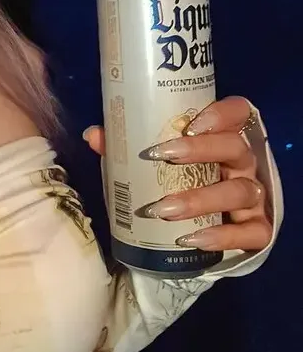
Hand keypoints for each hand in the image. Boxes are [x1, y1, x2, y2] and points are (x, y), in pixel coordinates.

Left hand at [83, 96, 271, 251]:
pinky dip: (222, 237)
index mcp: (222, 140)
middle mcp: (243, 165)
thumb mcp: (152, 166)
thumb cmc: (173, 186)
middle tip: (162, 155)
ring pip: (239, 191)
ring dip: (200, 199)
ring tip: (162, 209)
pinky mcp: (258, 231)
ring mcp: (254, 198)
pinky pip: (251, 233)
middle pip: (235, 147)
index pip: (238, 112)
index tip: (190, 123)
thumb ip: (126, 148)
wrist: (196, 238)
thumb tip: (94, 135)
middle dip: (199, 150)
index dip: (221, 113)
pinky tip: (191, 238)